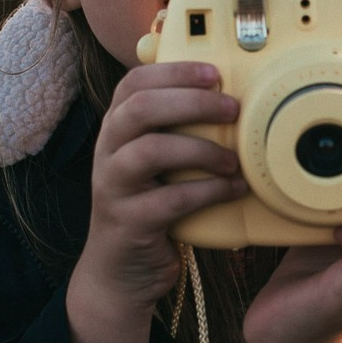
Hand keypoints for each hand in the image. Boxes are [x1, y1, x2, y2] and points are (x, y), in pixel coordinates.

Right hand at [68, 61, 247, 320]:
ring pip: (150, 150)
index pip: (134, 83)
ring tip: (233, 160)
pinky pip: (170, 199)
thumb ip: (177, 130)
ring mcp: (113, 187)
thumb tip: (231, 95)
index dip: (174, 71)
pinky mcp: (127, 222)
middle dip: (192, 102)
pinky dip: (208, 192)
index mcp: (116, 128)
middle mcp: (107, 151)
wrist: (121, 270)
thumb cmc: (151, 206)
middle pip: (141, 108)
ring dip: (200, 150)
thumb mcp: (158, 163)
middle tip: (233, 110)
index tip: (214, 73)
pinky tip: (233, 190)